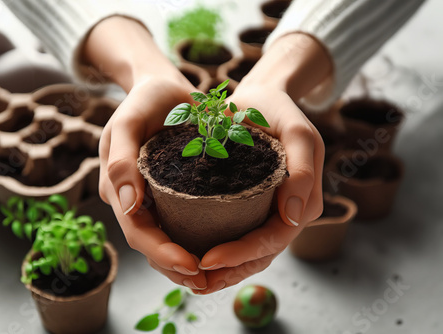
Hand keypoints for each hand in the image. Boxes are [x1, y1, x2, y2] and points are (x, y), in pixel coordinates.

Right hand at [85, 17, 206, 289]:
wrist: (162, 86)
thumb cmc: (144, 101)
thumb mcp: (126, 121)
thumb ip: (120, 160)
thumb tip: (124, 206)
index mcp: (119, 188)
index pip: (137, 231)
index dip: (161, 253)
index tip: (192, 265)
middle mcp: (135, 198)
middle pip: (152, 243)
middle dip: (176, 266)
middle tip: (207, 281)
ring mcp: (153, 196)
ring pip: (166, 239)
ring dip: (185, 262)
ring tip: (214, 276)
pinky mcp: (173, 191)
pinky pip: (181, 222)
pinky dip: (195, 241)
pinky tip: (216, 249)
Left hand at [196, 33, 331, 293]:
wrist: (258, 99)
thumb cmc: (278, 112)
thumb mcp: (298, 132)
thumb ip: (302, 170)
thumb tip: (294, 217)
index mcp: (302, 203)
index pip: (272, 240)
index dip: (242, 256)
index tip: (207, 260)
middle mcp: (286, 214)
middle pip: (259, 256)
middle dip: (227, 273)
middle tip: (192, 281)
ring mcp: (266, 213)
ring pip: (247, 255)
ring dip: (221, 273)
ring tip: (188, 280)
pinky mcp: (248, 208)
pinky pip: (235, 238)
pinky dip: (217, 254)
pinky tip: (192, 258)